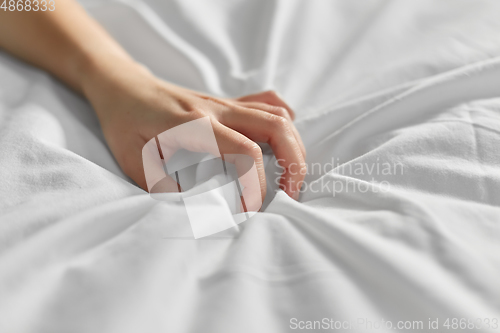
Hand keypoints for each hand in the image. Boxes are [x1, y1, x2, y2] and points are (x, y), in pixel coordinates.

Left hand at [82, 58, 305, 209]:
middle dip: (294, 163)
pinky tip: (280, 142)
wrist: (123, 85)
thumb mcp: (132, 158)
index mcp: (195, 124)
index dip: (257, 185)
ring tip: (292, 176)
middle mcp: (217, 109)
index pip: (245, 152)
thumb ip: (161, 185)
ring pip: (277, 115)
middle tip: (292, 195)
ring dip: (293, 146)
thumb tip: (196, 210)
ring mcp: (225, 102)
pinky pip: (266, 103)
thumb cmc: (124, 121)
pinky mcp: (227, 102)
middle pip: (276, 127)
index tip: (250, 211)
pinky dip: (282, 122)